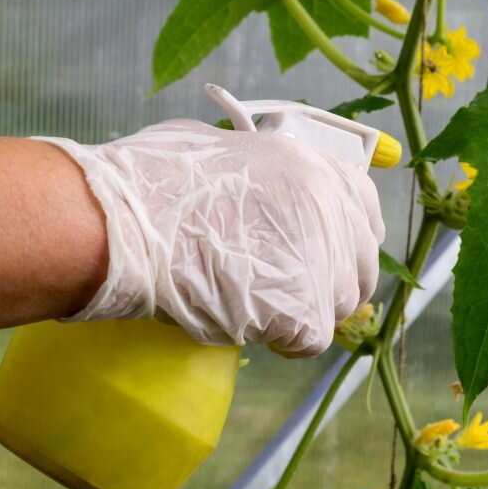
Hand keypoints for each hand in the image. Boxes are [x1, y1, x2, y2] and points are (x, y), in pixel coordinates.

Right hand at [35, 120, 384, 356]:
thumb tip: (258, 184)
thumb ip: (259, 169)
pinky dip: (283, 340)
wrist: (124, 222)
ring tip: (258, 307)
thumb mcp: (219, 148)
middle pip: (360, 264)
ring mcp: (322, 259)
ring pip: (339, 305)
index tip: (331, 253)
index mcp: (312, 165)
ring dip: (305, 312)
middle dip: (331, 282)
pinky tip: (249, 325)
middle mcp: (329, 208)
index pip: (364, 208)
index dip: (349, 236)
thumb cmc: (151, 180)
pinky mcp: (304, 309)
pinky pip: (310, 339)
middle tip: (291, 294)